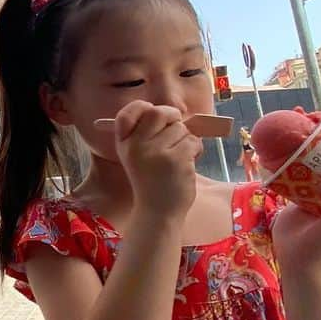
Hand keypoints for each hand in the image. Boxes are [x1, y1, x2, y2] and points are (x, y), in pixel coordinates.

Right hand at [113, 101, 202, 219]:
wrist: (158, 212)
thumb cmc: (150, 181)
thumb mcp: (136, 156)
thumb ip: (144, 134)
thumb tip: (171, 112)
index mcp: (124, 142)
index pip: (128, 112)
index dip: (143, 108)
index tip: (151, 113)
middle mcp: (137, 144)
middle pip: (159, 113)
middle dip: (173, 116)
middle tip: (177, 127)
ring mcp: (156, 152)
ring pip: (180, 128)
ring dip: (186, 140)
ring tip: (180, 157)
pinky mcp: (176, 160)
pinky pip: (193, 142)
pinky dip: (196, 150)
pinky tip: (188, 164)